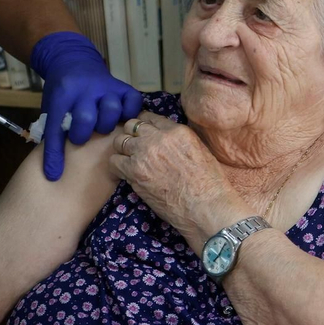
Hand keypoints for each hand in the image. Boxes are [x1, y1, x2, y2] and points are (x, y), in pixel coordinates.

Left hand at [32, 32, 142, 180]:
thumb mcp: (51, 108)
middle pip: (86, 118)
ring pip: (111, 109)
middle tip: (83, 138)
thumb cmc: (62, 92)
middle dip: (83, 134)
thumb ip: (53, 132)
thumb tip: (52, 172)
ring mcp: (105, 87)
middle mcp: (85, 89)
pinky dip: (130, 113)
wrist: (73, 61)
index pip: (56, 127)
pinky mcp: (122, 86)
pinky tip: (122, 119)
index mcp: (62, 95)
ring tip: (102, 129)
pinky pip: (132, 101)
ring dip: (107, 124)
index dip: (54, 153)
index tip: (54, 173)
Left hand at [110, 113, 244, 249]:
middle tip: (135, 148)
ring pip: (120, 141)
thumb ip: (179, 140)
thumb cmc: (209, 184)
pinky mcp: (134, 172)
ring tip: (129, 161)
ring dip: (123, 150)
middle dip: (132, 136)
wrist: (205, 206)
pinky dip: (117, 167)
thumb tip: (166, 140)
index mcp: (177, 131)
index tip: (144, 134)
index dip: (145, 126)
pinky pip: (114, 162)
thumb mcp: (199, 149)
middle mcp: (158, 138)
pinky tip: (125, 174)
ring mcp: (144, 154)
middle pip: (132, 126)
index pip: (150, 118)